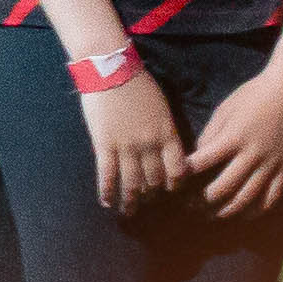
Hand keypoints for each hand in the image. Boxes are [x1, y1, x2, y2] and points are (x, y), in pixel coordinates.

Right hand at [80, 62, 186, 210]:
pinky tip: (107, 203)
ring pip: (132, 183)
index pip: (177, 170)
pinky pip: (107, 174)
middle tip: (148, 203)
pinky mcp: (104, 145)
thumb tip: (166, 151)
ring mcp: (126, 147)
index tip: (169, 190)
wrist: (111, 70)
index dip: (174, 184)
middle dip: (152, 194)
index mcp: (167, 135)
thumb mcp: (162, 108)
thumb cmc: (138, 84)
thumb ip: (165, 132)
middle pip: (154, 179)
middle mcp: (150, 145)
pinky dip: (108, 192)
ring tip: (129, 211)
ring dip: (131, 201)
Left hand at [185, 62, 282, 221]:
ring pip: (247, 198)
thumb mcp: (225, 109)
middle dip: (203, 200)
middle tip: (190, 206)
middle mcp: (252, 154)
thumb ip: (210, 135)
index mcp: (233, 137)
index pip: (202, 162)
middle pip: (224, 188)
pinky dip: (257, 209)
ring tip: (212, 214)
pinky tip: (244, 214)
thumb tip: (197, 157)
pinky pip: (272, 197)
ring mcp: (272, 164)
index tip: (175, 180)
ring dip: (227, 210)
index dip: (185, 174)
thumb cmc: (253, 95)